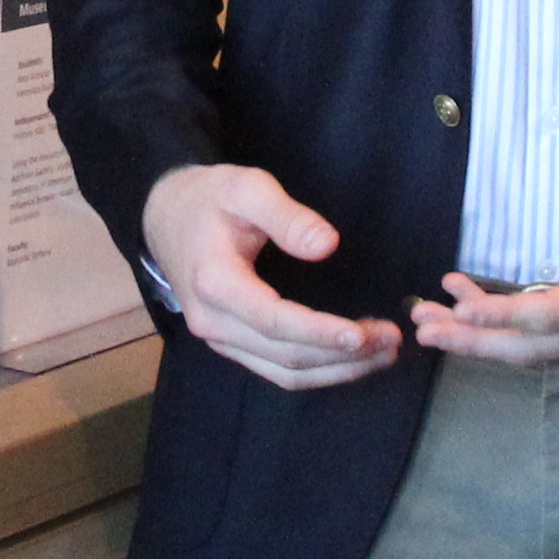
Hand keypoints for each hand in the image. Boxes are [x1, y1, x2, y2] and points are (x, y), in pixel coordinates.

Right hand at [143, 163, 397, 390]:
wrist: (166, 218)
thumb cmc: (208, 199)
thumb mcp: (245, 187)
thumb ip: (286, 215)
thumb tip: (327, 245)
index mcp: (214, 282)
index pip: (273, 320)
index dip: (320, 332)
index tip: (363, 334)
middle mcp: (213, 322)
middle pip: (285, 355)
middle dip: (342, 355)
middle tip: (392, 340)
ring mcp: (220, 339)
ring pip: (283, 372)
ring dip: (337, 369)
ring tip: (384, 353)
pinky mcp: (231, 344)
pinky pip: (277, 369)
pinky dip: (319, 370)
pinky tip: (353, 357)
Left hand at [415, 175, 558, 365]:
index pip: (548, 317)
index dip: (501, 317)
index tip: (458, 313)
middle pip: (526, 347)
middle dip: (471, 341)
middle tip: (421, 329)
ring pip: (525, 348)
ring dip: (474, 338)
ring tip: (427, 320)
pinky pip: (533, 338)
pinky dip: (496, 326)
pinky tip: (464, 303)